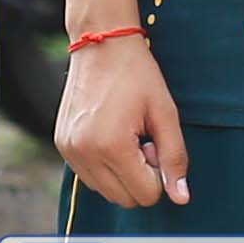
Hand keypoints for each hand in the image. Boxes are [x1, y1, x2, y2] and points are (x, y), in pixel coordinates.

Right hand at [53, 29, 190, 209]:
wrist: (101, 44)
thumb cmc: (137, 75)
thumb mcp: (165, 114)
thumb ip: (175, 158)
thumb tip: (181, 198)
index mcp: (111, 146)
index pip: (145, 195)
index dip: (158, 173)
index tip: (154, 143)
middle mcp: (84, 153)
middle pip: (125, 199)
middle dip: (140, 176)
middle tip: (142, 140)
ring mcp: (69, 151)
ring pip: (106, 191)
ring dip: (122, 173)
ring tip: (126, 136)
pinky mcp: (62, 146)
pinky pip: (89, 177)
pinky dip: (105, 166)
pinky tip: (110, 135)